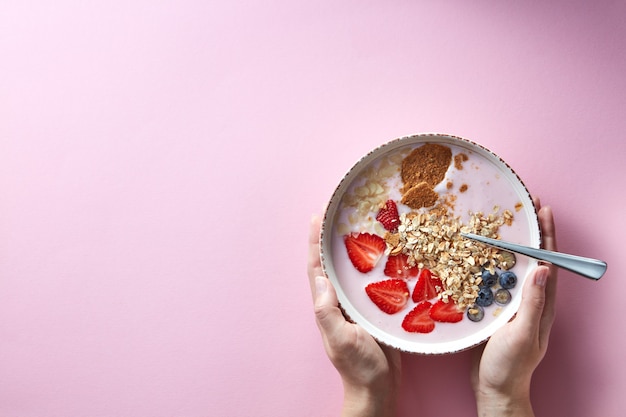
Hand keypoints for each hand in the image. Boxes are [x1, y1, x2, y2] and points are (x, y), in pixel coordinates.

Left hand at [308, 215, 400, 416]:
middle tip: (340, 212)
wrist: (378, 386)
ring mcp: (355, 304)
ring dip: (354, 247)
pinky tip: (387, 253)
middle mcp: (338, 300)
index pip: (316, 266)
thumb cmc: (358, 365)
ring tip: (361, 224)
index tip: (316, 217)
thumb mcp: (339, 338)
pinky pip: (371, 280)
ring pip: (351, 269)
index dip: (314, 241)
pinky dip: (375, 265)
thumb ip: (327, 311)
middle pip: (332, 262)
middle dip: (332, 237)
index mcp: (326, 304)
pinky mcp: (373, 308)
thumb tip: (320, 278)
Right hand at [470, 198, 557, 416]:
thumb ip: (533, 303)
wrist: (493, 387)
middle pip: (534, 259)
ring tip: (503, 223)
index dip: (548, 236)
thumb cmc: (510, 365)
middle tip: (525, 207)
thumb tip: (544, 269)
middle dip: (532, 233)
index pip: (550, 262)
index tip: (544, 210)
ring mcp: (513, 305)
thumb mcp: (522, 334)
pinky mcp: (496, 310)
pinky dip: (492, 262)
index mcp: (541, 305)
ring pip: (514, 267)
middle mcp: (530, 300)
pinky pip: (496, 280)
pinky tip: (480, 254)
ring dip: (511, 244)